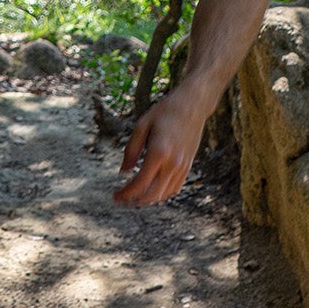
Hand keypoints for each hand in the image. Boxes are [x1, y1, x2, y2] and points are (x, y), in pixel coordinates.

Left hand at [113, 89, 207, 205]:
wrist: (192, 106)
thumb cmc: (165, 112)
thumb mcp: (142, 125)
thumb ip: (131, 150)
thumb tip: (123, 172)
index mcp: (158, 152)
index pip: (140, 183)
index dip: (126, 194)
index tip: (116, 196)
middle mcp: (172, 163)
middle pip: (151, 194)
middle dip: (134, 200)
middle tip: (122, 199)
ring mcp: (182, 166)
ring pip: (163, 194)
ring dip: (147, 199)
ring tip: (133, 196)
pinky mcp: (188, 166)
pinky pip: (174, 188)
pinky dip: (161, 193)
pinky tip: (150, 189)